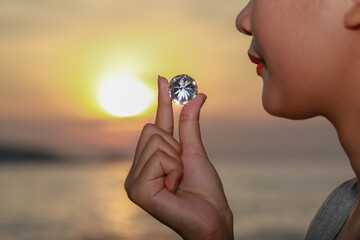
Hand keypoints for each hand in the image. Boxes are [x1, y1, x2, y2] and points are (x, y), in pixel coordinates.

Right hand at [124, 76, 232, 239]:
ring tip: (177, 182)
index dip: (162, 101)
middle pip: (152, 129)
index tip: (164, 78)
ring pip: (156, 141)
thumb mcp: (195, 152)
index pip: (155, 124)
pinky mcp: (136, 190)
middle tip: (180, 171)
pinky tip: (172, 189)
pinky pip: (159, 157)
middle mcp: (137, 169)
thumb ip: (190, 124)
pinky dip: (174, 170)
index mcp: (149, 161)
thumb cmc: (204, 191)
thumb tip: (196, 94)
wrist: (211, 219)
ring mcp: (133, 180)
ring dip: (177, 161)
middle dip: (176, 147)